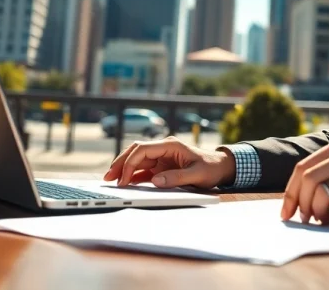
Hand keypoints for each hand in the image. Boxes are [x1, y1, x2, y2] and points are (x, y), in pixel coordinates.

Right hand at [103, 136, 235, 188]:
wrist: (220, 167)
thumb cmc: (210, 168)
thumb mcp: (197, 175)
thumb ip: (177, 178)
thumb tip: (156, 181)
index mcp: (170, 145)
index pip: (143, 149)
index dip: (130, 163)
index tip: (124, 179)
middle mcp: (163, 149)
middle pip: (135, 151)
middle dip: (120, 163)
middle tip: (108, 177)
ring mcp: (161, 157)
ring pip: (136, 159)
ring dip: (124, 169)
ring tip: (111, 181)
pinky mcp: (161, 166)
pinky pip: (143, 169)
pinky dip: (132, 175)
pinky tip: (124, 183)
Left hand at [280, 138, 328, 227]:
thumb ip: (326, 177)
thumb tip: (295, 201)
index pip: (302, 169)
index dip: (290, 194)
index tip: (286, 214)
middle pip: (308, 180)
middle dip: (302, 205)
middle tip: (307, 220)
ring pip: (323, 194)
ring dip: (318, 215)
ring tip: (326, 222)